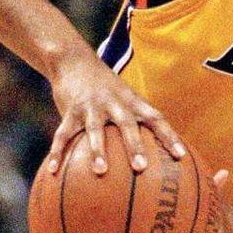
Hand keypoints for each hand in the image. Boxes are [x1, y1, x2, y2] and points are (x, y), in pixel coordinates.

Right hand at [45, 55, 186, 175]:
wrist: (75, 61)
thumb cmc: (105, 88)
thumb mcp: (125, 98)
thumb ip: (137, 122)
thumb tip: (153, 158)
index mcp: (132, 102)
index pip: (156, 119)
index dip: (169, 137)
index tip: (181, 156)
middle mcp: (115, 103)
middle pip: (127, 125)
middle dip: (134, 146)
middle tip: (141, 167)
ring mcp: (92, 106)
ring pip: (95, 130)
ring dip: (98, 151)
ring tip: (100, 171)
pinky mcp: (71, 110)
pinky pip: (63, 134)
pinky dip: (58, 152)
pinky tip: (51, 170)